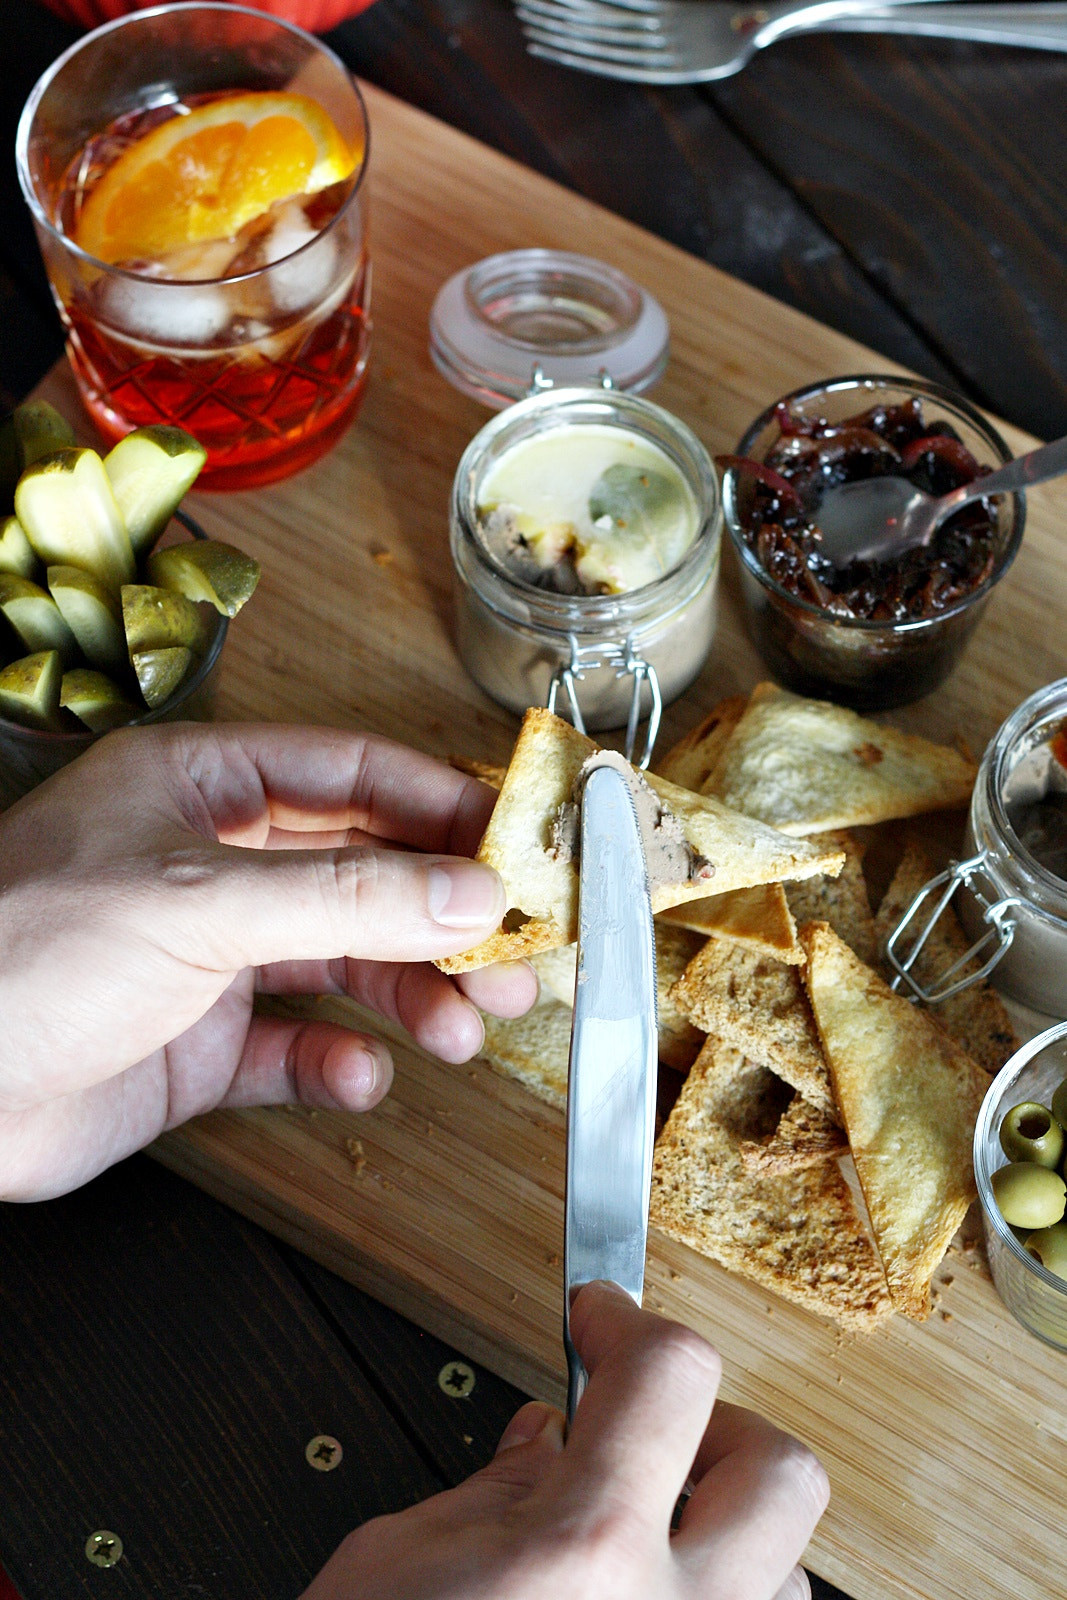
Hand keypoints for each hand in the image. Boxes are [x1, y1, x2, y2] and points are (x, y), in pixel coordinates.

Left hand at [0, 722, 535, 1200]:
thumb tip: (469, 891)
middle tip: (513, 959)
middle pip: (363, 875)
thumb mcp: (199, 903)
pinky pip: (295, 1051)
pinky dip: (338, 1065)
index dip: (441, 806)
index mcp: (202, 792)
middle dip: (443, 919)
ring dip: (410, 996)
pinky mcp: (197, 1048)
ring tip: (459, 1030)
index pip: (351, 776)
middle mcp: (212, 868)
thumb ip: (345, 897)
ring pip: (342, 964)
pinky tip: (360, 1075)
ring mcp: (206, 960)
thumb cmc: (19, 954)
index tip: (518, 846)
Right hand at [302, 1281, 828, 1599]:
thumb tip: (540, 1441)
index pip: (670, 1374)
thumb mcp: (393, 1569)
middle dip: (719, 1429)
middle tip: (650, 1434)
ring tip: (643, 1548)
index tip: (603, 1318)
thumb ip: (486, 1494)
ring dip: (725, 1542)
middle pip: (782, 1471)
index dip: (630, 1322)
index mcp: (586, 1553)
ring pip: (790, 1579)